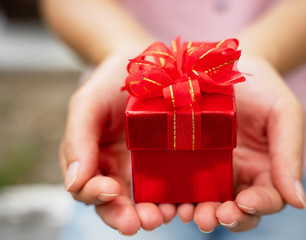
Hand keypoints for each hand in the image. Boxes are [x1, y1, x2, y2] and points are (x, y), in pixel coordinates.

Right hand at [60, 54, 176, 235]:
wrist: (141, 63)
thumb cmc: (108, 84)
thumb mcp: (87, 105)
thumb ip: (77, 141)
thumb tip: (74, 184)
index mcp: (95, 161)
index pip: (89, 189)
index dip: (95, 195)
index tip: (108, 190)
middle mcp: (119, 170)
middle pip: (118, 203)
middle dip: (126, 216)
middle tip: (139, 223)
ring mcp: (145, 167)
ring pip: (146, 200)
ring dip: (153, 212)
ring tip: (163, 216)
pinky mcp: (170, 160)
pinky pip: (172, 183)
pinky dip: (175, 196)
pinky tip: (183, 199)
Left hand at [176, 56, 305, 231]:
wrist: (227, 63)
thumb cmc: (262, 86)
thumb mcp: (284, 113)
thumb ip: (291, 154)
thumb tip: (299, 202)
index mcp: (265, 169)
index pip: (267, 198)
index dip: (258, 206)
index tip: (246, 202)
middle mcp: (237, 175)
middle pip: (234, 208)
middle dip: (224, 217)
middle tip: (210, 218)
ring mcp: (210, 168)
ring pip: (205, 201)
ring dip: (197, 211)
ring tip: (187, 213)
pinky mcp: (186, 158)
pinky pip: (181, 182)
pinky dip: (176, 195)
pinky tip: (168, 199)